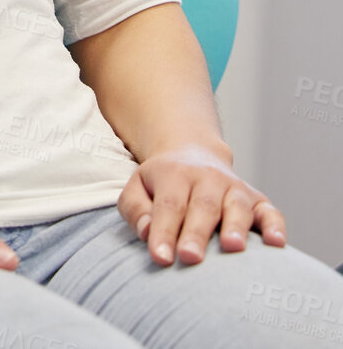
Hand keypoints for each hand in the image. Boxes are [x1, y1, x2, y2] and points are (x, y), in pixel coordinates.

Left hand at [118, 143, 286, 265]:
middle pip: (203, 207)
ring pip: (237, 206)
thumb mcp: (137, 187)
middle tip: (190, 257)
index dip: (164, 232)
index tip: (161, 258)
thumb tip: (147, 232)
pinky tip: (275, 244)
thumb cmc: (162, 182)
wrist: (193, 153)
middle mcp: (208, 178)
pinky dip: (275, 227)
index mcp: (174, 174)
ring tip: (232, 247)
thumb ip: (136, 209)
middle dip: (197, 233)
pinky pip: (270, 212)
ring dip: (236, 227)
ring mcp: (235, 188)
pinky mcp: (258, 200)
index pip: (169, 205)